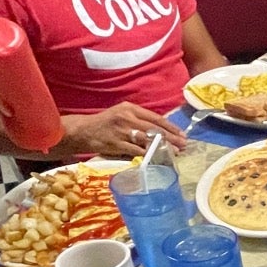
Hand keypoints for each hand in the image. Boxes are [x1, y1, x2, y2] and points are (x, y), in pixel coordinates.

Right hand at [63, 104, 186, 158]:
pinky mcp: (117, 144)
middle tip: (184, 145)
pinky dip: (148, 155)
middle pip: (154, 129)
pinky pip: (136, 151)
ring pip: (147, 140)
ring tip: (175, 153)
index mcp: (130, 108)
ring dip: (163, 148)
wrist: (83, 131)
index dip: (170, 127)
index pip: (155, 118)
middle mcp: (127, 118)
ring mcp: (122, 132)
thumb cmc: (105, 123)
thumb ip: (139, 119)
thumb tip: (161, 130)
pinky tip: (157, 158)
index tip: (182, 134)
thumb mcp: (122, 114)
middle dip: (171, 138)